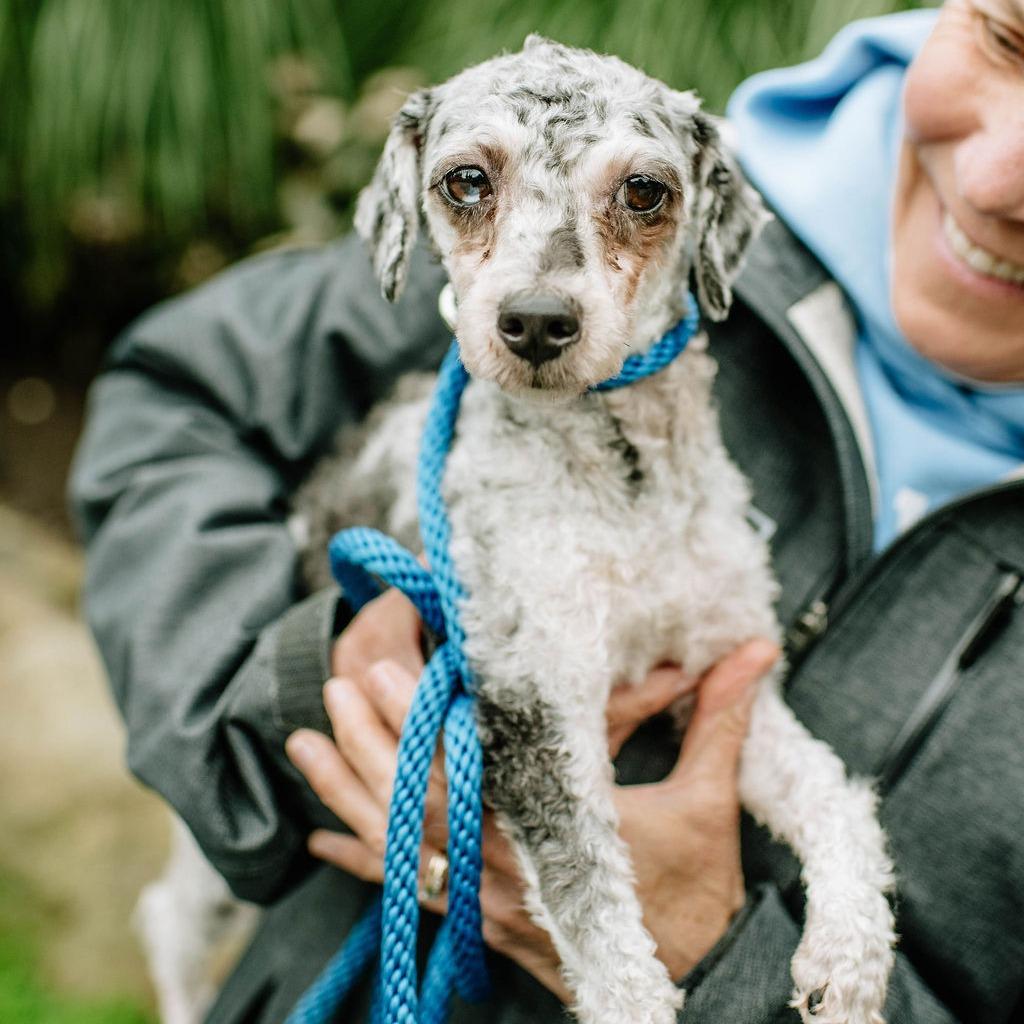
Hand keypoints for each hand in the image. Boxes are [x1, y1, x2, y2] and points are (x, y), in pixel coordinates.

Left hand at [286, 591, 775, 996]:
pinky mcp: (483, 918)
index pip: (471, 769)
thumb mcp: (707, 803)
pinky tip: (322, 837)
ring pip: (398, 847)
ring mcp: (488, 898)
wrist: (694, 985)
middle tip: (332, 690)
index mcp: (556, 828)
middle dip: (369, 745)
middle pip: (416, 805)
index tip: (382, 673)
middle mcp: (507, 865)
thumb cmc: (696, 893)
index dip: (421, 724)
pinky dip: (362, 862)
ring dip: (348, 793)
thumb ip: (717, 721)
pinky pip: (407, 892)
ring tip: (303, 745)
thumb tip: (755, 653)